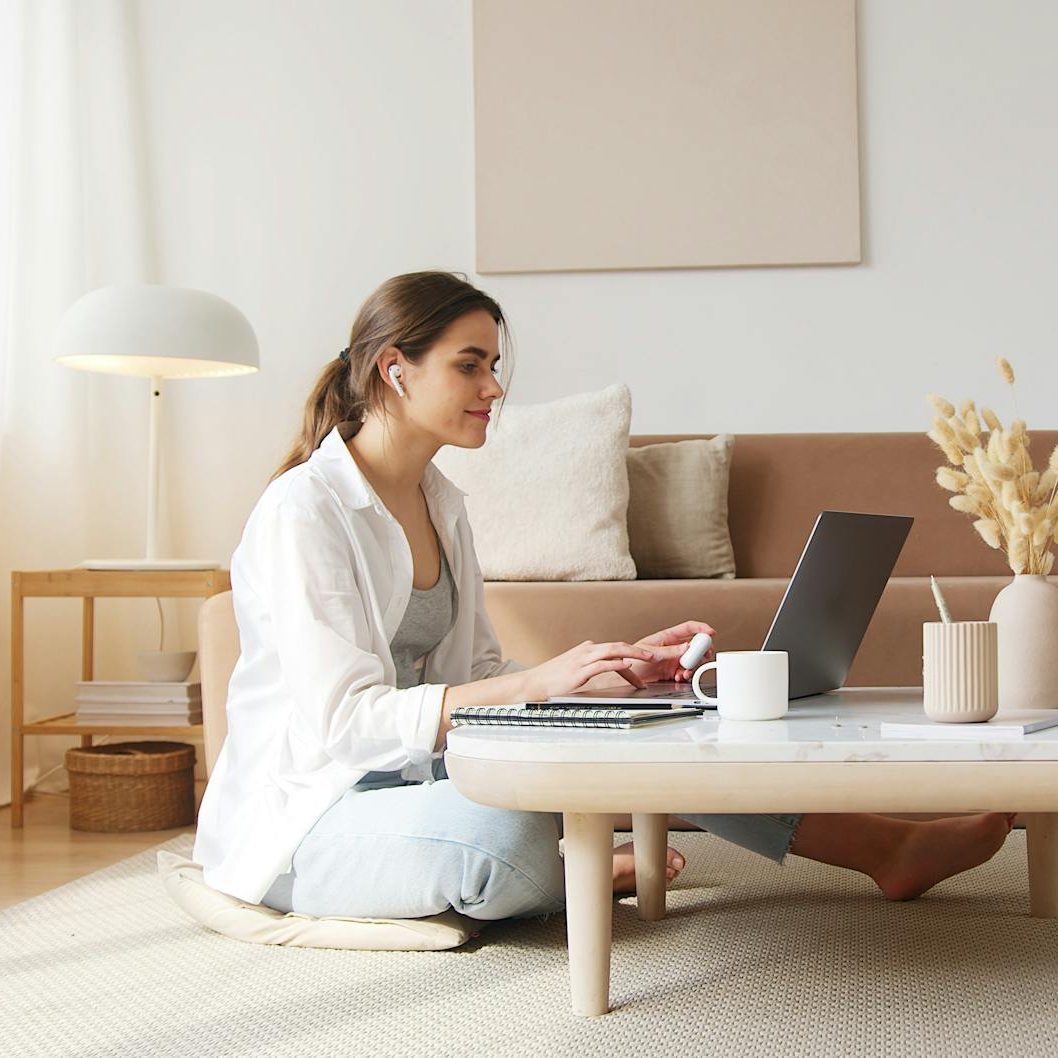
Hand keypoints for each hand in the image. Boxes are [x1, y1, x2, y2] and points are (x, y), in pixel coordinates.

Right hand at [520, 640, 657, 699]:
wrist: (533, 683)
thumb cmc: (553, 679)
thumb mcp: (577, 669)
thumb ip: (593, 666)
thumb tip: (613, 669)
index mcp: (588, 650)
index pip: (616, 650)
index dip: (634, 655)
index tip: (647, 664)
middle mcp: (587, 650)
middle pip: (619, 646)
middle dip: (639, 650)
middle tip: (656, 655)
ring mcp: (582, 659)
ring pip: (613, 650)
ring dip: (633, 653)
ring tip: (649, 658)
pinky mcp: (579, 671)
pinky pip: (601, 664)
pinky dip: (616, 663)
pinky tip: (626, 664)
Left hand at [623, 620, 716, 684]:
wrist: (624, 678)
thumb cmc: (631, 660)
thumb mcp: (651, 654)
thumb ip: (670, 651)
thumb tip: (687, 646)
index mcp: (666, 637)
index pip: (687, 628)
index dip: (700, 628)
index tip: (710, 632)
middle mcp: (672, 647)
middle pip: (694, 645)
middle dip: (701, 650)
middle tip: (704, 655)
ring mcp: (673, 660)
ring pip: (691, 660)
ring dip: (692, 666)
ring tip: (686, 671)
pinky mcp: (672, 672)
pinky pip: (685, 672)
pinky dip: (686, 675)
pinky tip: (680, 677)